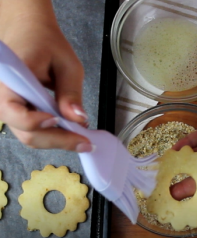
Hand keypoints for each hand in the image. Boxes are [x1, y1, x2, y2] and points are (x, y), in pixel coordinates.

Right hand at [0, 0, 92, 151]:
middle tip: (85, 143)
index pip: (14, 111)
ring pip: (29, 136)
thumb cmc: (47, 43)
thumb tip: (78, 119)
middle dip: (57, 140)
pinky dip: (53, 135)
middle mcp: (3, 97)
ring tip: (81, 139)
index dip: (37, 123)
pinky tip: (70, 132)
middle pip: (25, 132)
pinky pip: (33, 130)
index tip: (63, 122)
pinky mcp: (19, 112)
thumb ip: (71, 92)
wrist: (30, 33)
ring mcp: (10, 107)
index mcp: (11, 79)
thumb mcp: (67, 65)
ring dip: (57, 141)